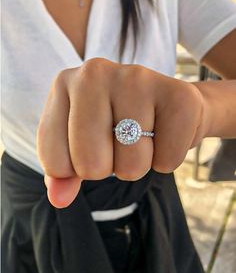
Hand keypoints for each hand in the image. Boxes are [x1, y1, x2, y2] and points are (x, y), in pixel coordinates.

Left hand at [37, 58, 207, 207]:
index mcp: (65, 85)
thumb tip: (59, 198)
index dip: (76, 168)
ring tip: (145, 135)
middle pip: (91, 166)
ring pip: (132, 166)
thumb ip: (64, 172)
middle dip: (110, 167)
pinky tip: (166, 133)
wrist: (166, 103)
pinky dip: (168, 159)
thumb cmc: (118, 123)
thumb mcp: (81, 143)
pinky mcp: (179, 94)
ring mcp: (137, 79)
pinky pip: (168, 162)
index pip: (56, 163)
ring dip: (140, 163)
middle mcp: (95, 73)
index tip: (92, 145)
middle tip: (121, 142)